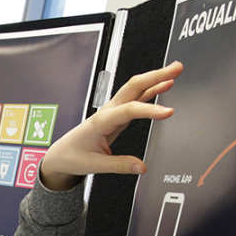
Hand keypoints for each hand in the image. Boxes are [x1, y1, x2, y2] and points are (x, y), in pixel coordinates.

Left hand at [39, 61, 183, 190]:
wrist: (60, 155)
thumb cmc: (72, 157)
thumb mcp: (94, 165)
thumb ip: (119, 166)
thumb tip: (142, 167)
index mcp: (100, 121)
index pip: (129, 110)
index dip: (150, 110)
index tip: (168, 112)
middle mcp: (107, 111)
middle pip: (133, 86)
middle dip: (155, 75)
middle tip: (176, 69)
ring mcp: (112, 111)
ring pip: (135, 89)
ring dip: (156, 78)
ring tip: (176, 71)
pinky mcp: (117, 114)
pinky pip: (136, 98)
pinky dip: (151, 90)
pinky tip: (164, 85)